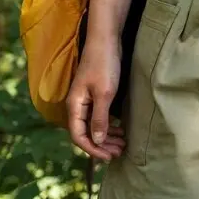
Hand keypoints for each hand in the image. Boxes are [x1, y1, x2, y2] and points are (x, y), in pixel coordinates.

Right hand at [66, 36, 124, 161]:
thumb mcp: (104, 93)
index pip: (79, 136)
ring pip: (93, 125)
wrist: (106, 40)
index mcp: (75, 106)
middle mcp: (77, 105)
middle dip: (102, 145)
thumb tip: (97, 141)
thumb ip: (99, 118)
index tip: (109, 157)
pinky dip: (108, 125)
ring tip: (123, 144)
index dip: (93, 149)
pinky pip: (98, 116)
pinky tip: (120, 129)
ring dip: (106, 136)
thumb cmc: (104, 64)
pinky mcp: (95, 93)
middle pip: (86, 133)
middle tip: (120, 152)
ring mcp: (85, 99)